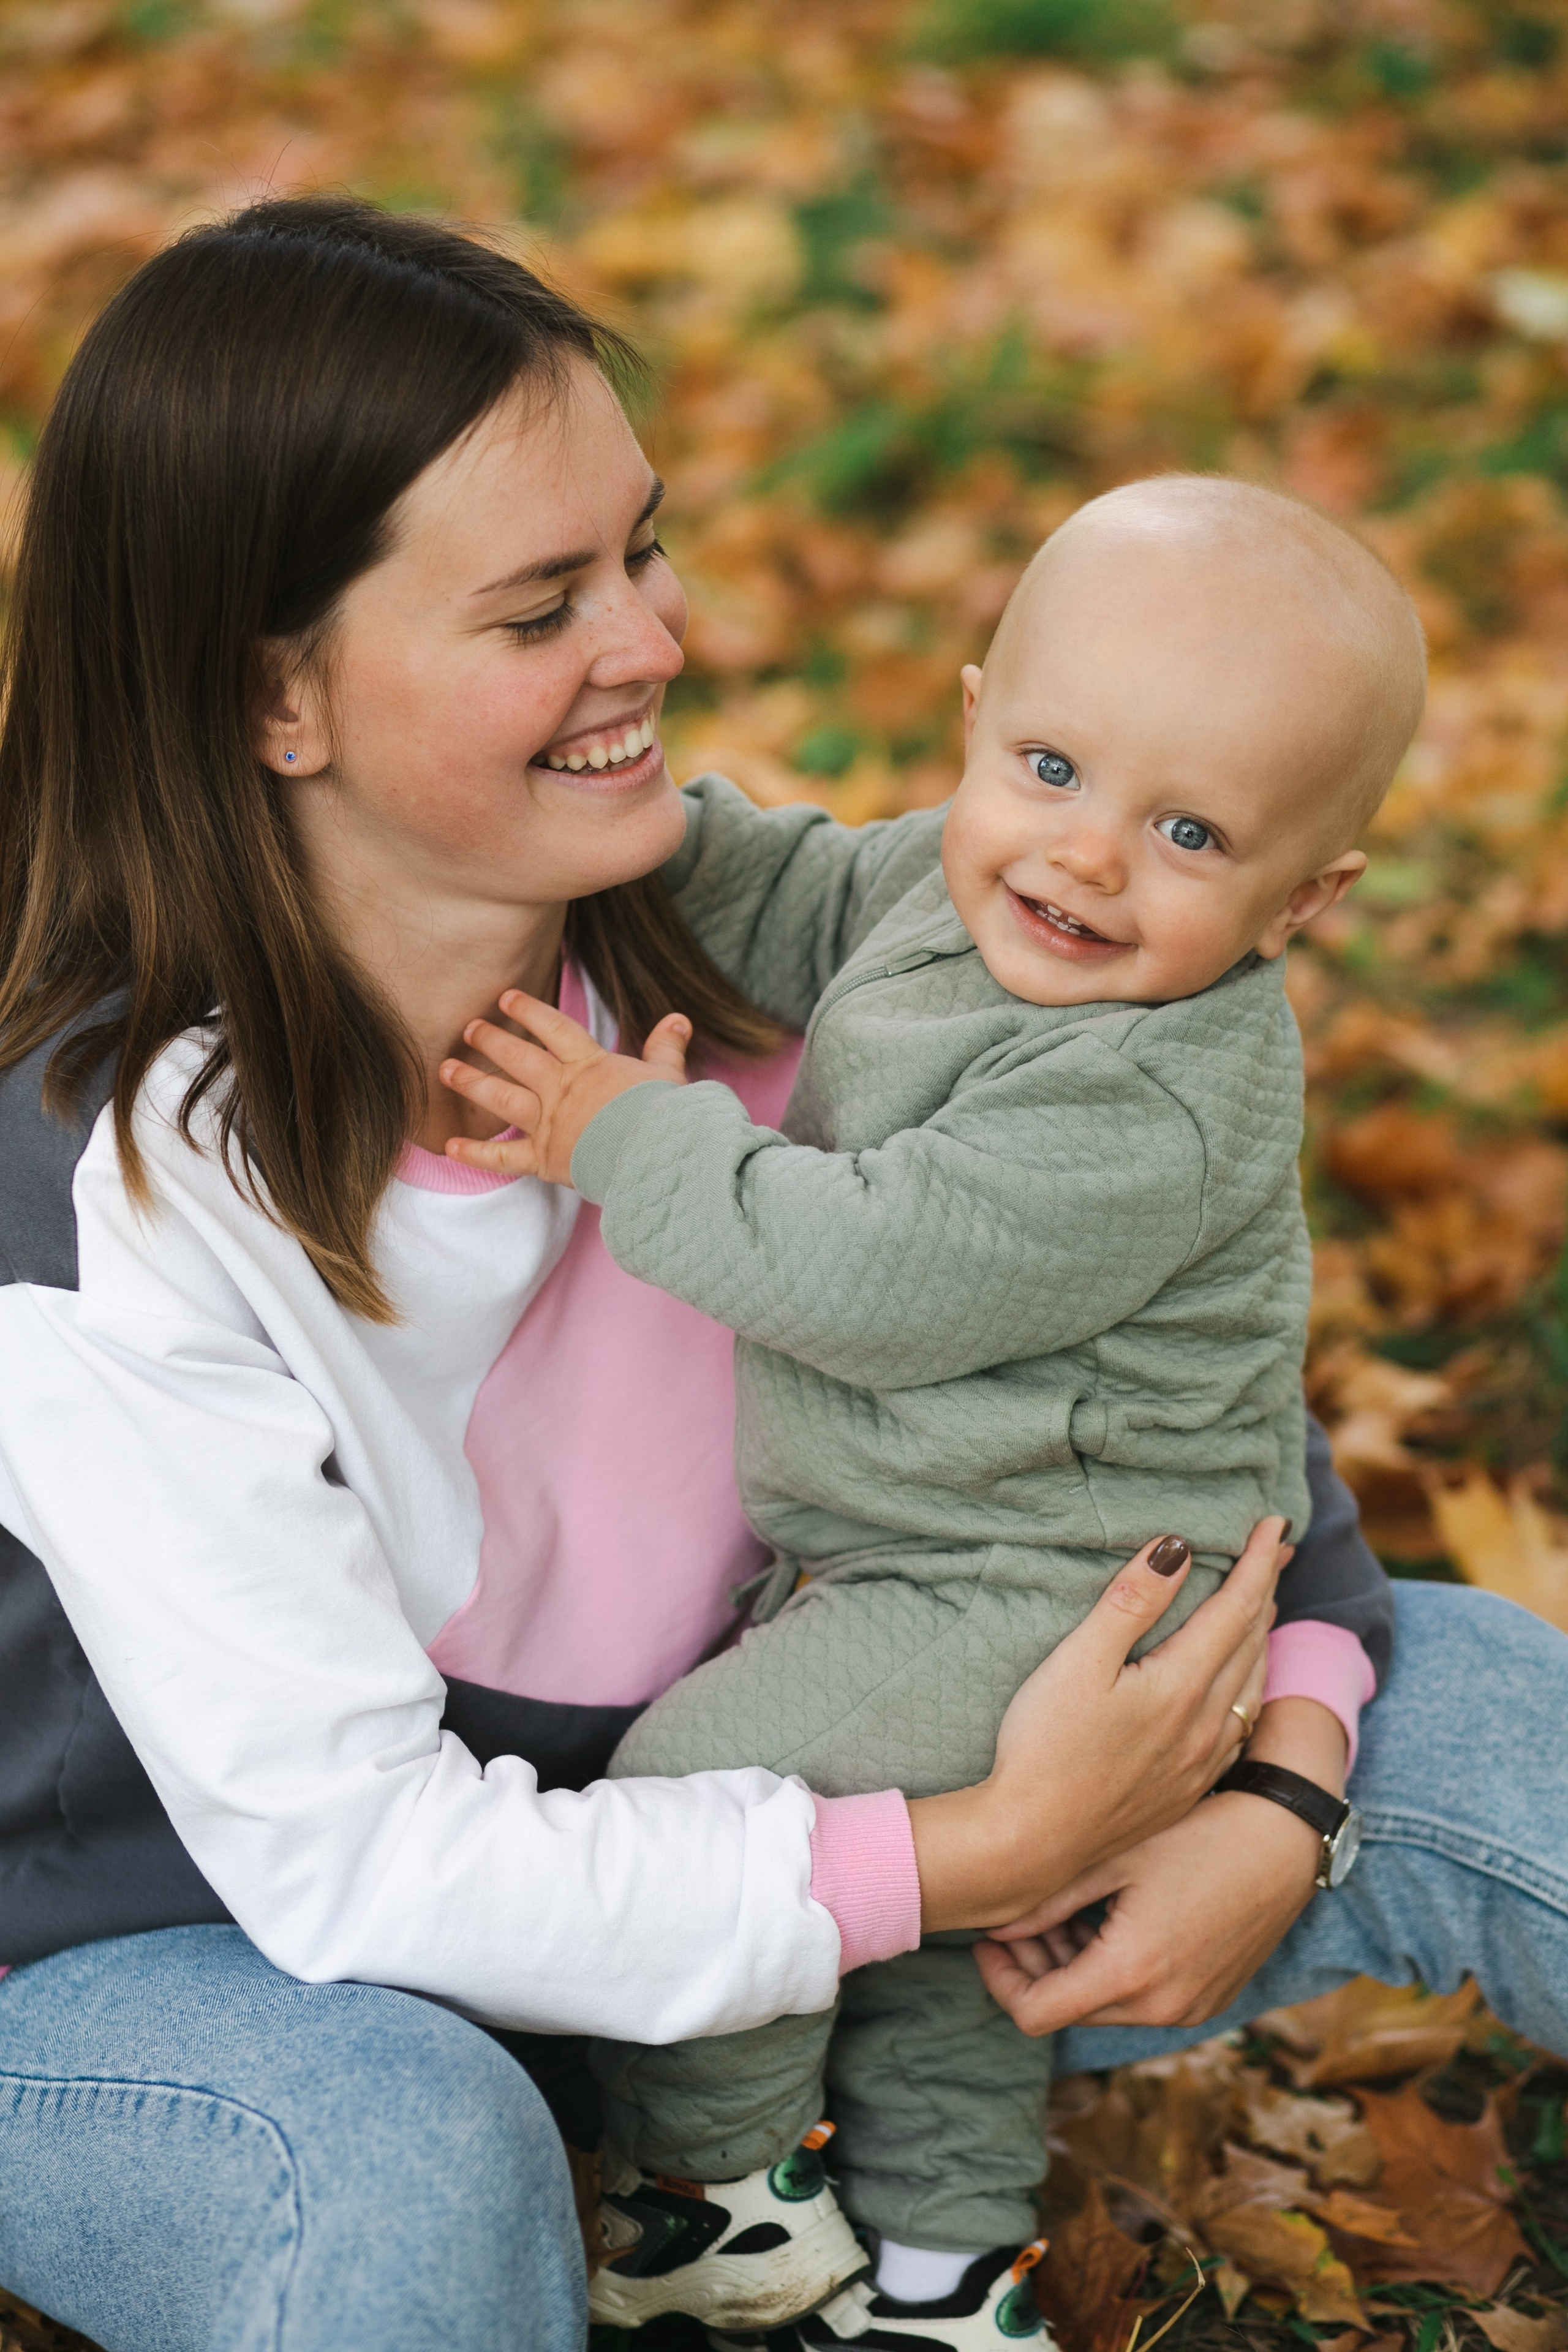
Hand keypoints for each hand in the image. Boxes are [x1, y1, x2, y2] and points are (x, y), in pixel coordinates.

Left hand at [438, 990, 690, 1184]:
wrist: (658, 1155)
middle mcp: (562, 1090)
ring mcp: (549, 1124)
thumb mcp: (668, 1074)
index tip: (506, 997)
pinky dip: (475, 1153)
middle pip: (519, 1058)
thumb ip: (666, 1047)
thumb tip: (679, 1019)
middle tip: (469, 1029)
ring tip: (446, 1069)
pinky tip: (449, 1145)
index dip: (528, 1010)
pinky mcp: (544, 1159)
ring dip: (472, 1083)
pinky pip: (502, 1157)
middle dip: (491, 1040)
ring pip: (502, 1097)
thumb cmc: (666, 1115)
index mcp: (590, 1066)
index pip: (553, 1028)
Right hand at [910, 1517, 1288, 1933]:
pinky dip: (1249, 1687)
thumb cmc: (1043, 1748)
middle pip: (1252, 1643)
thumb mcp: (1078, 1662)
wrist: (1032, 1843)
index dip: (1260, 1562)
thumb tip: (1177, 1548)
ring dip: (1262, 1638)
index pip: (1237, 1608)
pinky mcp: (1185, 1790)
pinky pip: (1238, 1726)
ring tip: (1264, 1605)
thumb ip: (1130, 1603)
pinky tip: (1240, 1689)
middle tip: (1278, 1550)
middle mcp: (1204, 1725)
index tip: (1275, 1522)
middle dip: (1267, 1590)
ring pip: (1251, 1686)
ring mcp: (1199, 1762)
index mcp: (1181, 1686)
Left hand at [973, 1692, 1345, 2033]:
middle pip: (1069, 2010)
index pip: (1036, 2014)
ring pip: (1104, 2004)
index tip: (986, 1940)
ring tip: (1066, 1907)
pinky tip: (1109, 1916)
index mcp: (1132, 1973)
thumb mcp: (1114, 1856)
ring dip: (1073, 1966)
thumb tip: (993, 1924)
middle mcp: (1163, 2007)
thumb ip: (1047, 1898)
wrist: (1287, 1835)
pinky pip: (1142, 1999)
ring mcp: (1192, 2008)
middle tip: (1020, 1916)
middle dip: (1035, 1967)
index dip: (1000, 1981)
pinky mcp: (1211, 1997)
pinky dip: (1113, 1969)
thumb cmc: (1200, 1830)